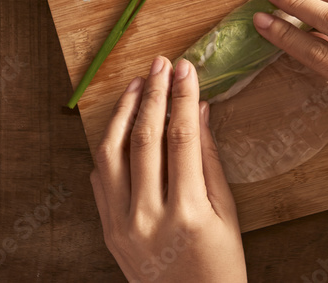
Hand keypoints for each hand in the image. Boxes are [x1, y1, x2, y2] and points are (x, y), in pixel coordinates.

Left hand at [90, 57, 246, 282]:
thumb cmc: (219, 265)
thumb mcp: (226, 214)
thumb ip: (210, 160)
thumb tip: (200, 111)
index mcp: (186, 213)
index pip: (182, 138)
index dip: (182, 98)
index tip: (186, 69)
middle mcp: (148, 217)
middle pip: (145, 139)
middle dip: (153, 94)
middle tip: (161, 65)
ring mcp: (121, 225)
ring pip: (112, 153)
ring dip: (124, 113)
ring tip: (137, 84)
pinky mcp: (107, 230)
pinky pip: (101, 178)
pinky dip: (110, 146)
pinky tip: (122, 124)